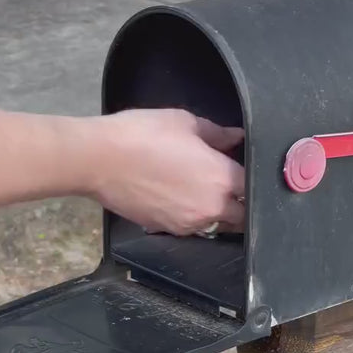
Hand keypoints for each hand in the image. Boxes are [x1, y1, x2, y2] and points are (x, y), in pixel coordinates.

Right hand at [86, 109, 244, 235]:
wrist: (99, 159)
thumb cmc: (143, 134)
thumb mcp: (185, 122)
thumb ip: (218, 134)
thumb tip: (237, 138)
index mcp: (222, 179)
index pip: (253, 186)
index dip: (250, 176)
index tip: (241, 168)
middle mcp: (210, 208)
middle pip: (242, 216)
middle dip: (240, 202)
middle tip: (229, 184)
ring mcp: (188, 224)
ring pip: (217, 225)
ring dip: (218, 212)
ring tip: (201, 191)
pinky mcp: (166, 230)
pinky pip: (190, 228)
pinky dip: (192, 216)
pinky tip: (177, 198)